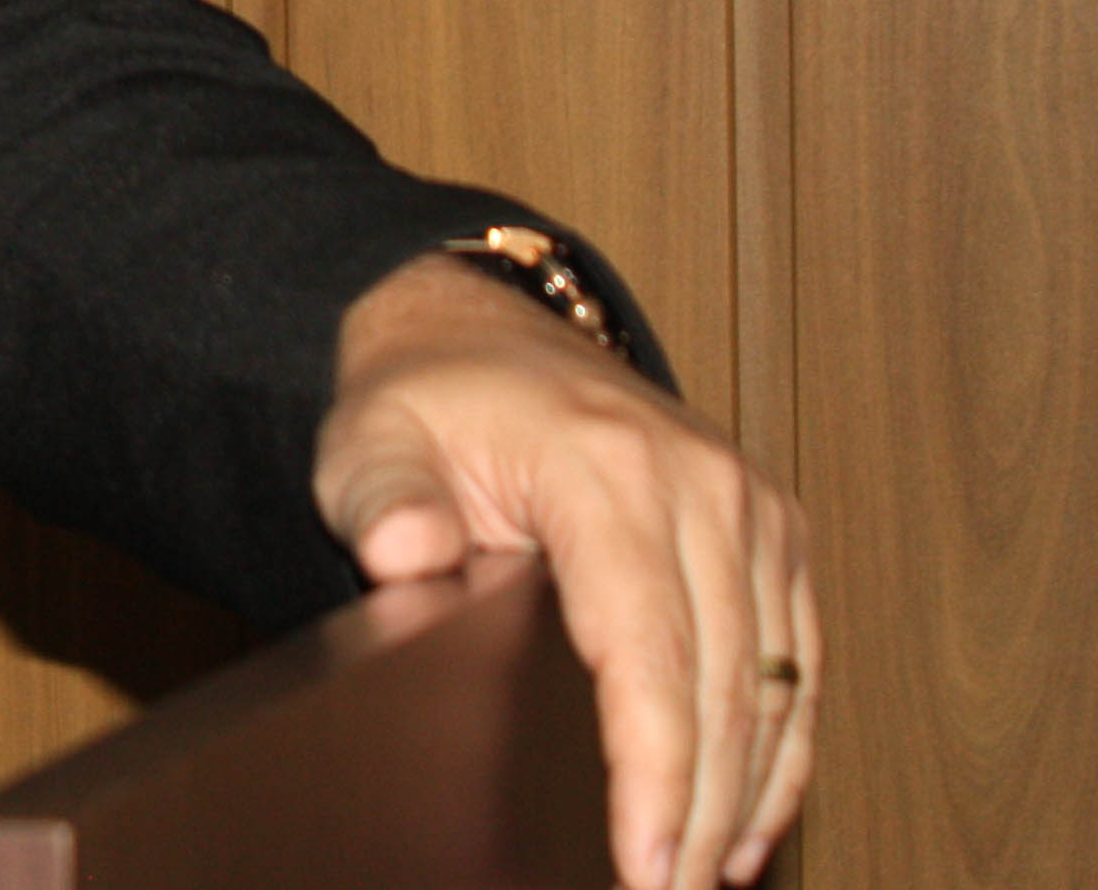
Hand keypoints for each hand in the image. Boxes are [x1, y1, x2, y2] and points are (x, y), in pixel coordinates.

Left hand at [316, 257, 813, 889]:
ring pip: (775, 684)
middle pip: (723, 686)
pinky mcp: (773, 527)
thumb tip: (404, 557)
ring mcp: (750, 504)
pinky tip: (747, 817)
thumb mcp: (368, 444)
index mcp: (607, 467)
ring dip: (749, 794)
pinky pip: (798, 657)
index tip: (642, 864)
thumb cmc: (422, 402)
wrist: (477, 331)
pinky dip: (783, 747)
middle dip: (701, 811)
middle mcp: (701, 484)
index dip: (653, 772)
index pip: (647, 651)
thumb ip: (380, 503)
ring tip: (702, 876)